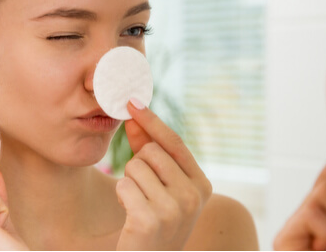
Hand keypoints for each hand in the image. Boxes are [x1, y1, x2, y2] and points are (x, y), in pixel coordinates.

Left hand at [115, 99, 211, 249]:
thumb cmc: (153, 223)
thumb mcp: (161, 188)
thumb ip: (150, 153)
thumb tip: (135, 118)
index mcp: (202, 186)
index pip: (175, 142)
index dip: (152, 121)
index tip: (131, 102)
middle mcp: (194, 196)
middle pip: (152, 151)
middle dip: (138, 165)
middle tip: (143, 191)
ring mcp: (175, 209)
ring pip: (136, 166)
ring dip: (129, 182)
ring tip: (138, 205)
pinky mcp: (151, 220)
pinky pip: (124, 186)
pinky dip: (122, 197)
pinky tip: (131, 216)